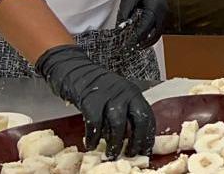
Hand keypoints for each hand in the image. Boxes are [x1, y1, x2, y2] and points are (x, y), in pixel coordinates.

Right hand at [36, 45, 153, 159]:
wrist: (75, 69)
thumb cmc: (95, 86)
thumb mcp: (116, 96)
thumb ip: (124, 112)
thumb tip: (129, 138)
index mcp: (133, 93)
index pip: (147, 116)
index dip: (148, 135)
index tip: (146, 149)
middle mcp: (125, 93)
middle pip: (138, 119)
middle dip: (136, 140)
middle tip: (131, 154)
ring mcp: (109, 95)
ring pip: (117, 123)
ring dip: (115, 142)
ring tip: (112, 154)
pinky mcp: (91, 99)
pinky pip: (95, 122)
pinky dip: (93, 137)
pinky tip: (91, 145)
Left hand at [117, 0, 171, 49]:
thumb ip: (125, 12)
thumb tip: (121, 27)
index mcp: (154, 8)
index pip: (145, 28)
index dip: (136, 38)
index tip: (127, 45)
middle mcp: (162, 13)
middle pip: (155, 34)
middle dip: (143, 43)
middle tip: (131, 49)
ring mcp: (164, 14)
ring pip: (158, 33)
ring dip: (148, 41)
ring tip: (136, 46)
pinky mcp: (162, 14)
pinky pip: (158, 28)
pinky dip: (151, 35)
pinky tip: (143, 38)